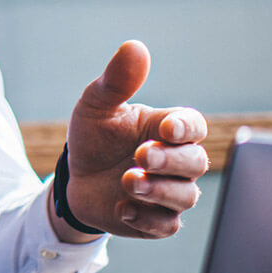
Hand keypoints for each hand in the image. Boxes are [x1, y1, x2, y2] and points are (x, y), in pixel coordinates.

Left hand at [61, 40, 208, 238]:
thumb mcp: (96, 106)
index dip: (186, 128)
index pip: (194, 126)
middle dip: (169, 161)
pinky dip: (146, 218)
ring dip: (157, 190)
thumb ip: (116, 81)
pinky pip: (165, 225)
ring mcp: (169, 193)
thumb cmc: (94, 136)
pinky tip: (122, 208)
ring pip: (184, 196)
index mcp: (167, 129)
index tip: (166, 129)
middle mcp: (176, 162)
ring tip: (127, 181)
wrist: (76, 177)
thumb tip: (134, 47)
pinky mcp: (156, 221)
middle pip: (195, 163)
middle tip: (140, 156)